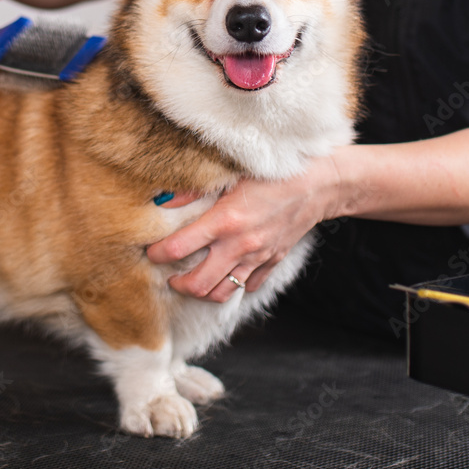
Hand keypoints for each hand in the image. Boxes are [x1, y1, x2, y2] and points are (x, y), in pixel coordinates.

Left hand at [146, 154, 343, 302]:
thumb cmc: (272, 175)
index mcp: (224, 222)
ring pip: (223, 293)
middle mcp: (239, 246)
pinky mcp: (272, 262)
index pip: (179, 249)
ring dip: (203, 292)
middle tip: (170, 276)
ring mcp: (257, 258)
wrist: (318, 185)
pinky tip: (225, 274)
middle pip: (199, 284)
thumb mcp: (229, 177)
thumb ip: (194, 192)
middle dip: (178, 284)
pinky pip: (248, 286)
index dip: (158, 254)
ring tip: (192, 281)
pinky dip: (234, 286)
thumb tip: (163, 201)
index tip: (150, 251)